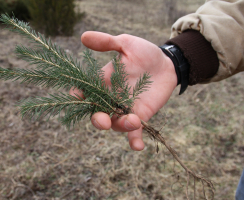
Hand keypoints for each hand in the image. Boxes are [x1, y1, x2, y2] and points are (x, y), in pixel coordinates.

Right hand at [70, 31, 176, 150]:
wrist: (166, 64)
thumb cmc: (144, 53)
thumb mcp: (126, 44)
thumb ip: (107, 42)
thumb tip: (84, 36)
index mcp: (102, 82)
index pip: (84, 92)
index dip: (77, 97)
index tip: (77, 97)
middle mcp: (109, 98)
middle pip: (96, 114)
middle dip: (97, 120)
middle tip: (102, 120)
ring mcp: (123, 109)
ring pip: (115, 124)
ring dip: (121, 126)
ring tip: (133, 120)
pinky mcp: (139, 116)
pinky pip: (134, 133)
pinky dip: (134, 141)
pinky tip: (138, 147)